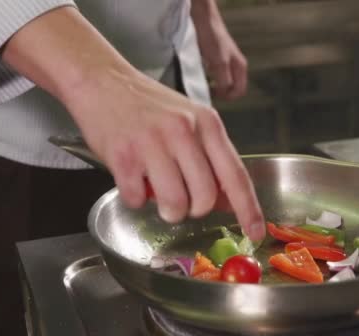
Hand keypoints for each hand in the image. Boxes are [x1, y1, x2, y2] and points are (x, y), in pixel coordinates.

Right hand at [3, 6, 265, 240]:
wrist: (102, 80)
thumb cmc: (147, 105)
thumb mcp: (189, 120)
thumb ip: (209, 158)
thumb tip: (226, 201)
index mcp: (207, 124)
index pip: (235, 174)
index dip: (248, 209)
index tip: (256, 232)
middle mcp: (184, 132)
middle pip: (204, 198)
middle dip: (193, 209)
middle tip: (180, 198)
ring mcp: (153, 143)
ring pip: (174, 204)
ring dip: (166, 209)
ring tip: (155, 190)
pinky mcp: (123, 155)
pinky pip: (137, 199)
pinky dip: (134, 197)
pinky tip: (131, 177)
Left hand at [191, 0, 247, 99]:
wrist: (203, 20)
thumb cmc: (213, 39)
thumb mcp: (220, 63)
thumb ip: (224, 80)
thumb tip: (224, 93)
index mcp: (240, 67)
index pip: (240, 91)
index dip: (228, 96)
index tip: (215, 95)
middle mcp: (236, 66)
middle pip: (233, 88)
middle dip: (222, 93)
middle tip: (209, 92)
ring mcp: (227, 62)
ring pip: (224, 82)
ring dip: (216, 86)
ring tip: (204, 84)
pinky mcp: (217, 59)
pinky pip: (216, 75)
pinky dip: (210, 78)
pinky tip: (202, 75)